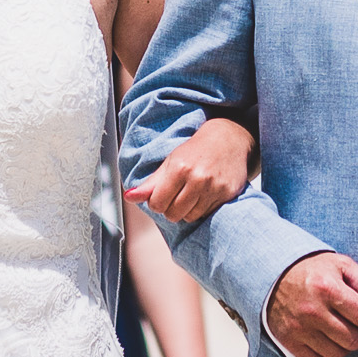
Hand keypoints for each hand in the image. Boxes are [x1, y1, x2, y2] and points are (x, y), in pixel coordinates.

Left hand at [126, 118, 253, 223]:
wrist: (229, 138)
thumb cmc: (195, 150)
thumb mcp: (170, 162)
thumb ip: (150, 183)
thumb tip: (128, 197)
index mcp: (179, 168)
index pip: (157, 204)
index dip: (157, 202)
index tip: (163, 194)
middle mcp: (198, 178)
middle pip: (173, 214)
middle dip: (171, 208)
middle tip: (177, 194)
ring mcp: (214, 187)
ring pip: (190, 217)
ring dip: (187, 210)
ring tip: (192, 194)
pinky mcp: (227, 194)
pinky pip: (207, 214)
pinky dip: (203, 208)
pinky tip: (205, 194)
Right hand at [264, 252, 357, 356]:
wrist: (271, 273)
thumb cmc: (311, 269)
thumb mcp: (341, 265)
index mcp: (327, 288)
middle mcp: (312, 311)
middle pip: (354, 340)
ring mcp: (299, 328)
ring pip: (338, 353)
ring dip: (350, 347)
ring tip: (349, 333)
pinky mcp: (289, 341)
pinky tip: (333, 344)